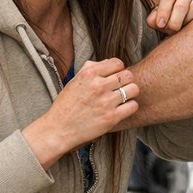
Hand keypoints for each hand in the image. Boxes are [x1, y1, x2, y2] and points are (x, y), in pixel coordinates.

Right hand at [22, 58, 138, 169]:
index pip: (117, 63)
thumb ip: (90, 69)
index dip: (118, 69)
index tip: (114, 76)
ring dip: (130, 93)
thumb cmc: (66, 105)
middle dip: (126, 80)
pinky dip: (130, 107)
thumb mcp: (74, 81)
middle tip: (119, 88)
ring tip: (122, 98)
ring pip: (134, 89)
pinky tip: (122, 109)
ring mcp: (106, 102)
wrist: (58, 129)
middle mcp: (98, 86)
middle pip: (128, 75)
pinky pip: (133, 106)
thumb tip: (107, 62)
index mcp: (89, 74)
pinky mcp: (112, 118)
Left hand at [146, 0, 192, 34]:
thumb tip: (153, 21)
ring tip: (184, 28)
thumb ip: (154, 18)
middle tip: (172, 31)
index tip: (161, 24)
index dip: (163, 11)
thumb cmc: (174, 16)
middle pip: (180, 6)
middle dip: (175, 22)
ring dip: (188, 23)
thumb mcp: (162, 16)